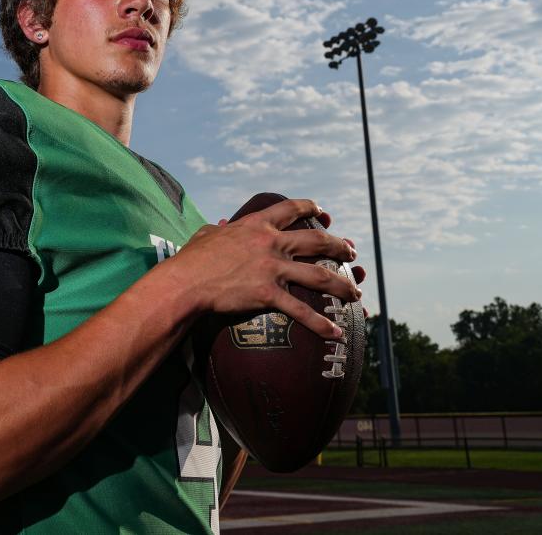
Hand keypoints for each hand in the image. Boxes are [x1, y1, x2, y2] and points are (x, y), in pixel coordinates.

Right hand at [167, 198, 360, 338]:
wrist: (185, 282)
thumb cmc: (191, 260)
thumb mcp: (206, 235)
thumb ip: (220, 229)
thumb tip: (222, 225)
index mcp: (256, 226)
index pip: (290, 209)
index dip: (310, 208)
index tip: (323, 212)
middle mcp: (270, 244)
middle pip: (316, 241)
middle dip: (339, 246)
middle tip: (351, 252)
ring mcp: (272, 269)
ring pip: (320, 276)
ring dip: (342, 285)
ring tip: (356, 293)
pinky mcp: (268, 294)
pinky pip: (301, 311)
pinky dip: (321, 324)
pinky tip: (336, 332)